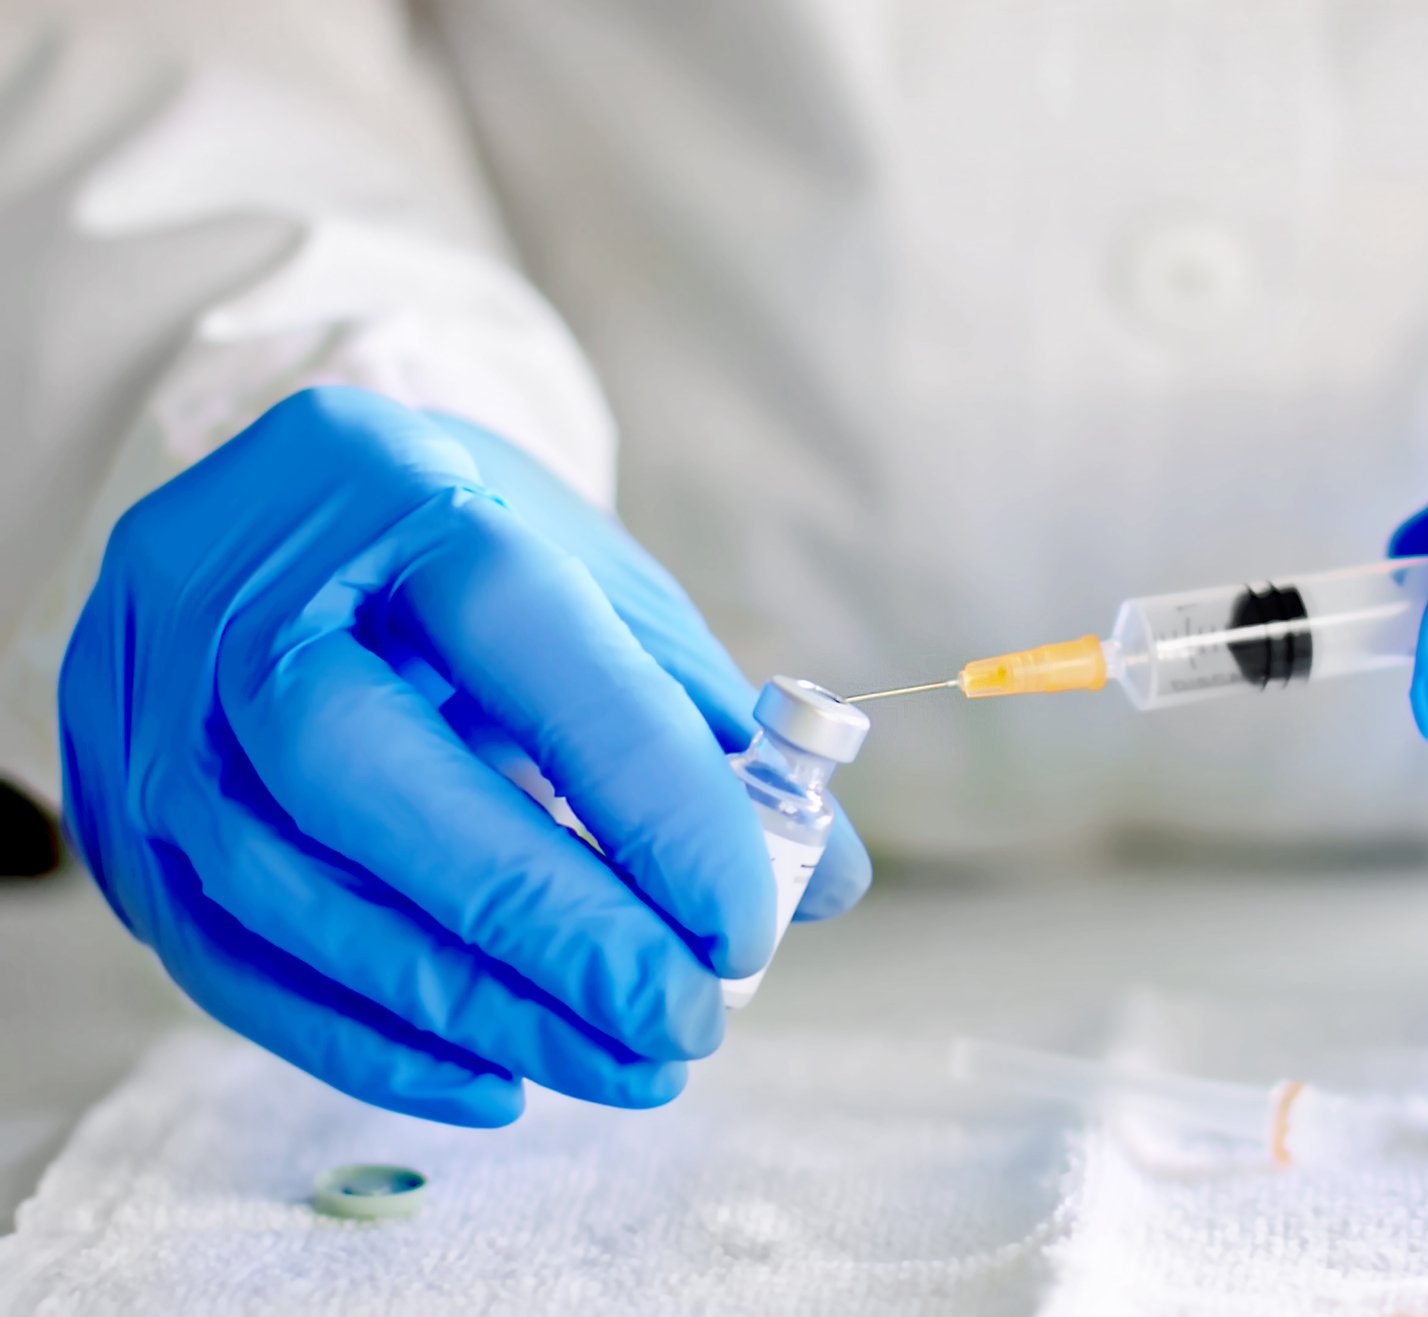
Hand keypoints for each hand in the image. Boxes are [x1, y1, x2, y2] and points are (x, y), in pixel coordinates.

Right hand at [60, 387, 869, 1123]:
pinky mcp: (113, 809)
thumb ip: (706, 727)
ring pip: (295, 893)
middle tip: (679, 1023)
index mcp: (391, 490)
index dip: (643, 792)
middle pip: (374, 782)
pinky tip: (491, 1078)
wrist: (293, 519)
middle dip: (547, 928)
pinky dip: (367, 1041)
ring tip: (622, 1065)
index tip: (747, 920)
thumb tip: (820, 881)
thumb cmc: (472, 558)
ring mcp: (153, 706)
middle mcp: (240, 591)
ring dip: (474, 1009)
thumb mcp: (599, 591)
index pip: (519, 635)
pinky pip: (227, 961)